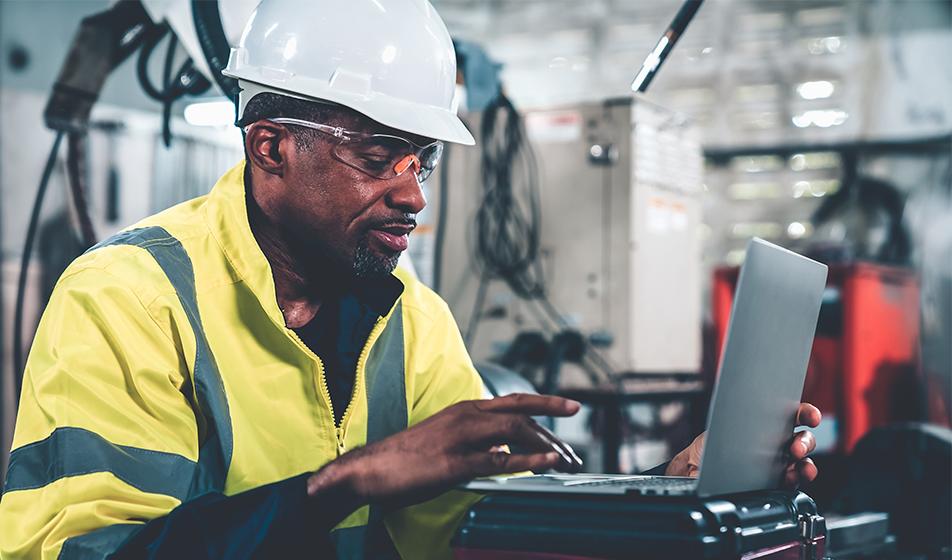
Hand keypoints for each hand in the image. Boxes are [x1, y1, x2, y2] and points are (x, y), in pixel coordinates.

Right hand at [307, 393, 581, 511]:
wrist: (370, 469)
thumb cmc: (406, 457)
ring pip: (515, 431)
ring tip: (565, 460)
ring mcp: (461, 438)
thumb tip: (503, 451)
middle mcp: (466, 416)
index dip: (544, 402)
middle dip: (553, 425)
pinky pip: (499, 460)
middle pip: (521, 412)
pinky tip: (546, 464)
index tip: (570, 407)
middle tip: (574, 445)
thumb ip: (476, 440)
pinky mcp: (454, 463)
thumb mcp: (446, 439)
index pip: (513, 400)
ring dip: (546, 446)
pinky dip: (528, 461)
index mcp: (464, 409)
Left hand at [665, 402, 821, 486]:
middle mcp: (778, 443)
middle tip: (795, 448)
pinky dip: (795, 481)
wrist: (695, 468)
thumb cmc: (710, 443)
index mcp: (769, 423)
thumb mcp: (721, 427)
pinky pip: (792, 483)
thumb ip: (739, 422)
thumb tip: (746, 421)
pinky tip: (789, 478)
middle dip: (805, 442)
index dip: (807, 414)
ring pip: (803, 463)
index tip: (811, 417)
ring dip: (805, 465)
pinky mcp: (774, 485)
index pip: (795, 415)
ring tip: (799, 466)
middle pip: (804, 440)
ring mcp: (779, 464)